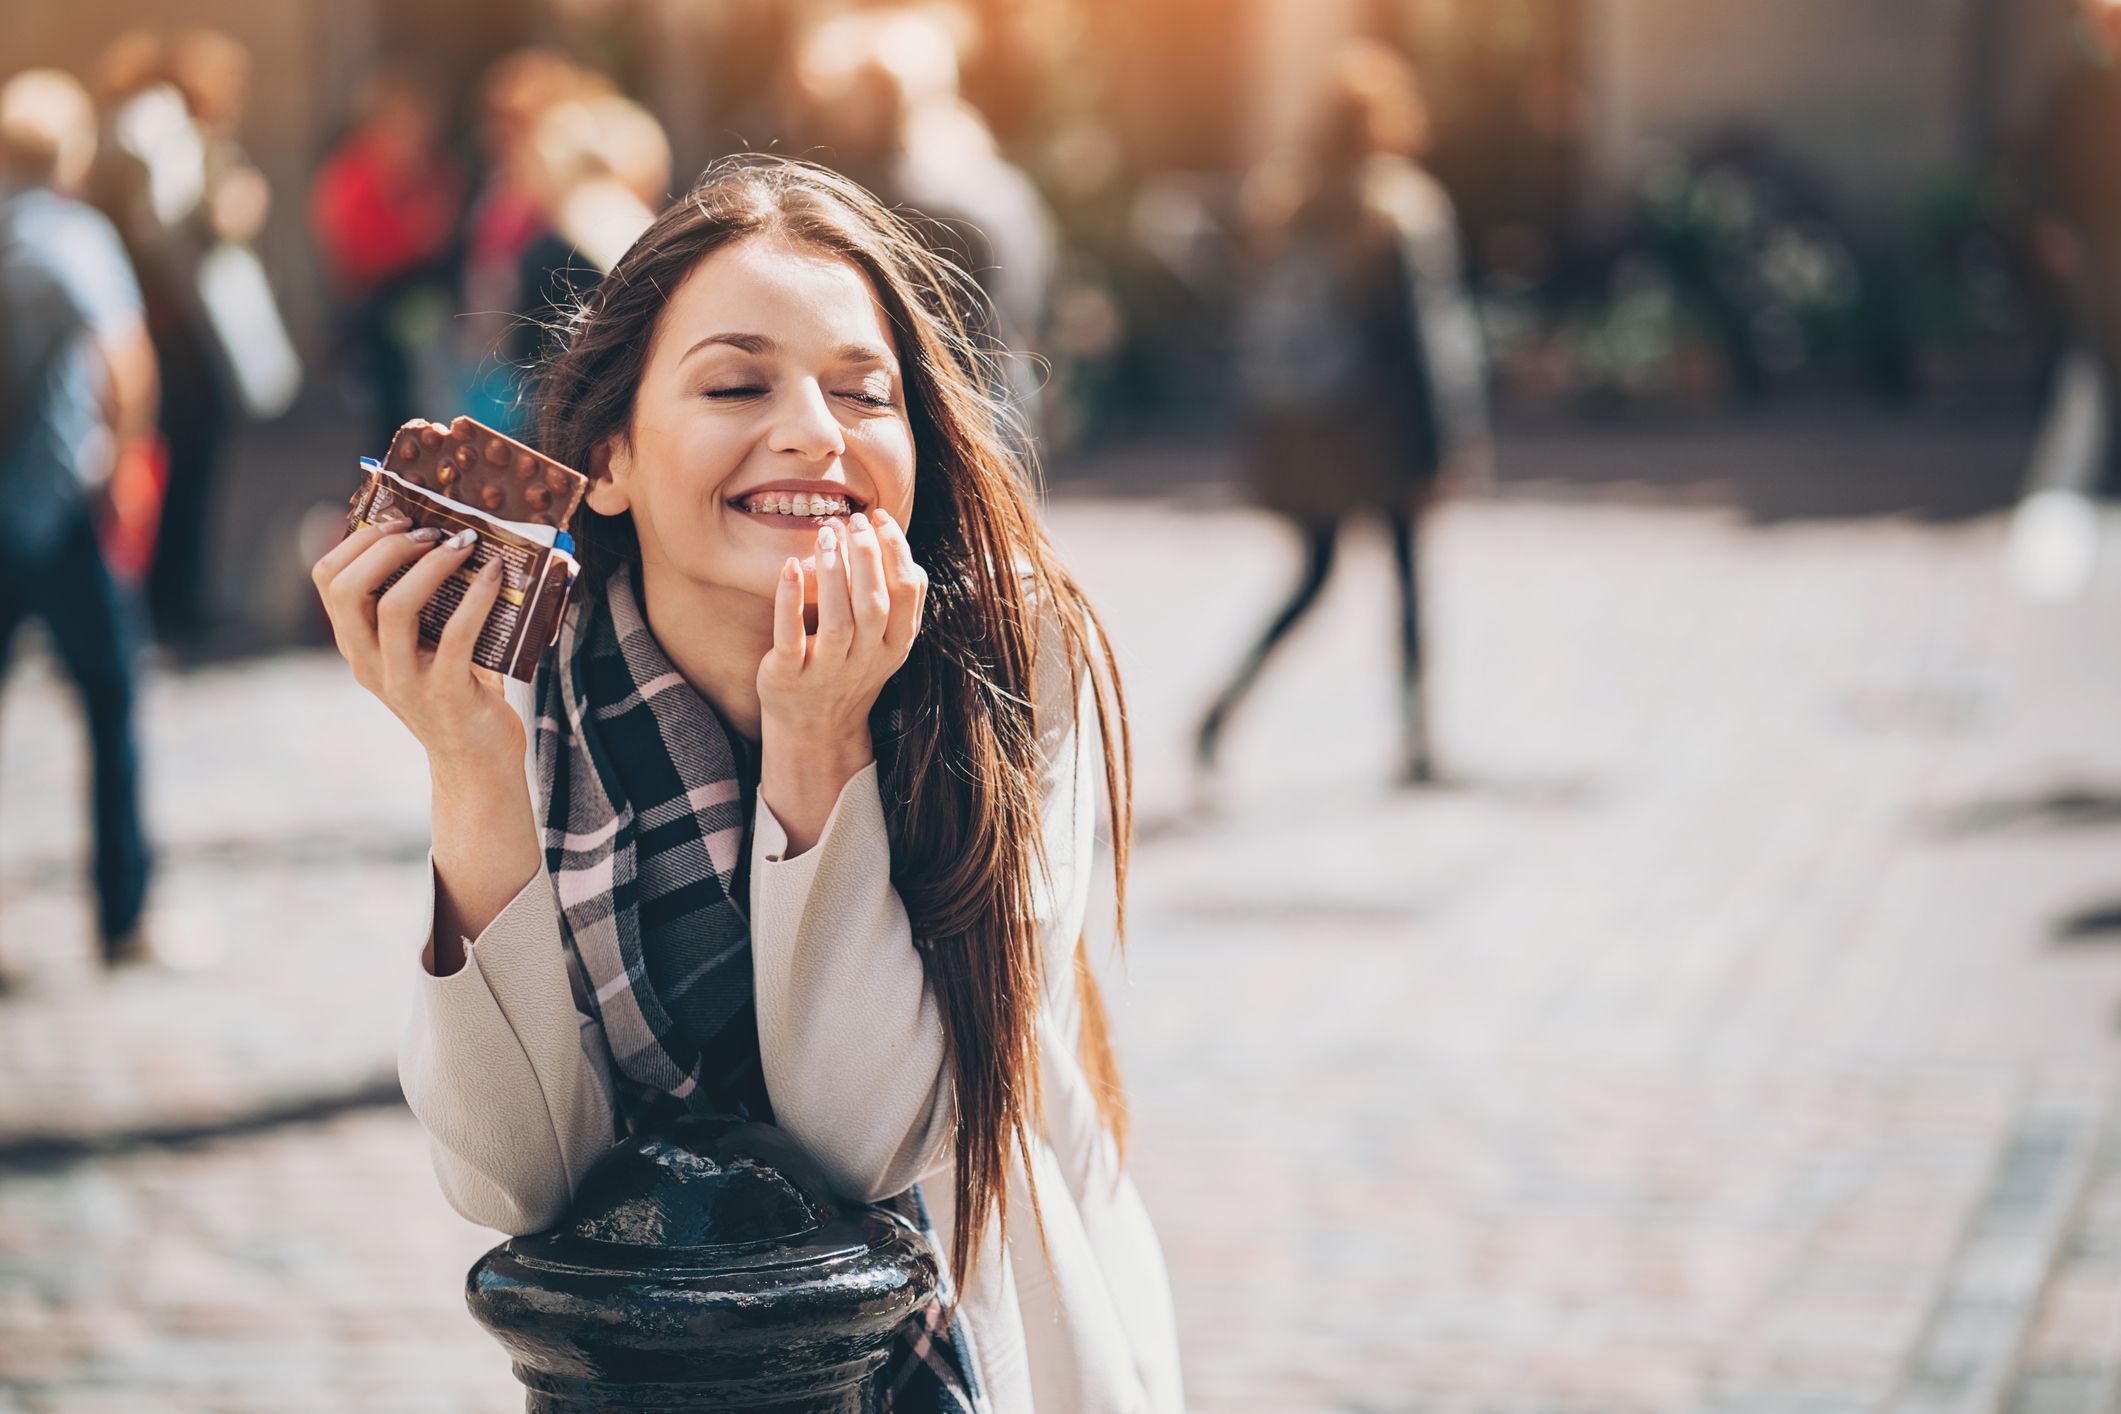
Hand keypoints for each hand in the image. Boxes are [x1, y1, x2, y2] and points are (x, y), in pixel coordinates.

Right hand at [310, 516, 522, 771]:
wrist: (477, 764)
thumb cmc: (456, 693)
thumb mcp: (422, 649)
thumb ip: (423, 606)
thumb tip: (449, 535)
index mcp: (356, 646)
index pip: (327, 580)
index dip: (357, 541)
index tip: (397, 519)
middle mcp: (369, 664)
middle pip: (349, 589)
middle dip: (387, 547)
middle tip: (429, 531)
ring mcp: (404, 681)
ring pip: (395, 607)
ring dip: (430, 565)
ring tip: (461, 544)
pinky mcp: (447, 693)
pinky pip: (457, 634)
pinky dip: (478, 596)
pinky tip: (496, 574)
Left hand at [756, 507, 927, 853]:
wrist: (814, 730)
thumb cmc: (848, 671)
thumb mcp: (883, 644)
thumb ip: (896, 605)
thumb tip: (904, 552)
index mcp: (894, 646)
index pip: (907, 594)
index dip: (897, 551)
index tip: (879, 517)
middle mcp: (866, 660)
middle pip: (874, 605)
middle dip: (866, 557)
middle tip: (852, 521)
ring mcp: (828, 672)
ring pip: (839, 622)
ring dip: (834, 575)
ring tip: (826, 534)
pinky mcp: (789, 678)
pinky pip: (790, 638)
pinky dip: (789, 601)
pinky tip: (789, 566)